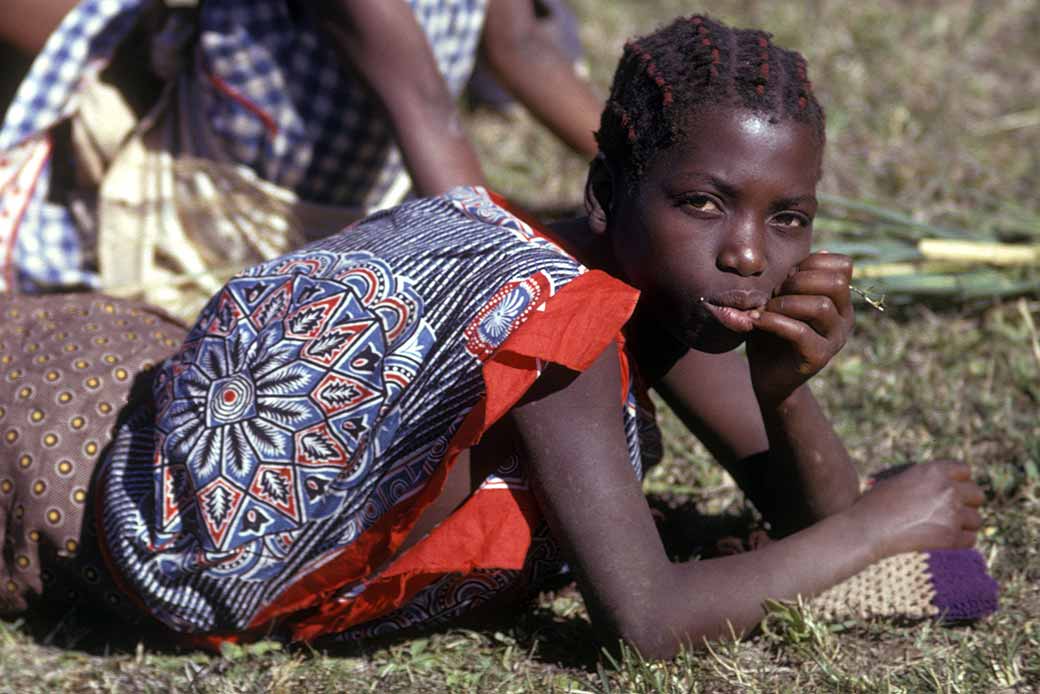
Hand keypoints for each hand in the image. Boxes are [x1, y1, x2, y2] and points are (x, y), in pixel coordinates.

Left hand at [747, 251, 853, 406]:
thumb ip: (794, 278)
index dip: (811, 263)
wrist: (767, 377)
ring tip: (765, 309)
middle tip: (774, 293)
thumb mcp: (779, 299)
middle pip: (836, 282)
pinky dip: (773, 322)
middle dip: (798, 281)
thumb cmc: (772, 332)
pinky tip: (756, 321)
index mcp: (839, 300)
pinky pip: (800, 332)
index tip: (785, 277)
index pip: (843, 265)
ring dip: (785, 302)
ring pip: (820, 306)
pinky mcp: (819, 357)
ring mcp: (835, 338)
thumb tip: (821, 249)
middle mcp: (844, 317)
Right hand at [850, 460, 983, 560]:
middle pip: (977, 495)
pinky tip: (943, 539)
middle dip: (966, 503)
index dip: (959, 481)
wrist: (866, 528)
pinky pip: (970, 539)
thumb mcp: (900, 479)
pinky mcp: (951, 537)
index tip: (950, 491)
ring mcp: (951, 513)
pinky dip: (959, 541)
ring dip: (963, 524)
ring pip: (976, 519)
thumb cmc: (876, 504)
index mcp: (934, 470)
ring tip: (942, 527)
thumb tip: (948, 486)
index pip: (965, 471)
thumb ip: (927, 480)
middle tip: (949, 511)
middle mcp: (947, 489)